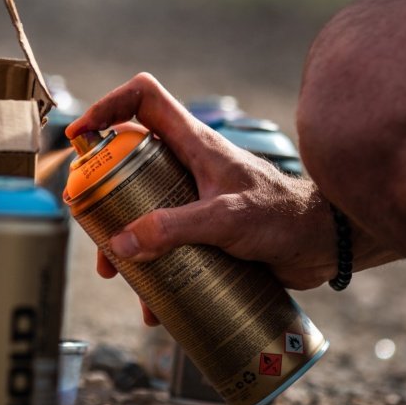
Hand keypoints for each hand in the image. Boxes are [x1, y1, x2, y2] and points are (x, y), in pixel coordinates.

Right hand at [66, 73, 346, 297]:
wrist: (323, 245)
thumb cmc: (284, 217)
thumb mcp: (225, 218)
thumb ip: (174, 228)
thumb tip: (121, 244)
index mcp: (194, 143)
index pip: (143, 99)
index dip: (107, 106)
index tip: (81, 134)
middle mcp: (189, 165)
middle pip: (128, 162)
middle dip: (103, 194)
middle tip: (92, 222)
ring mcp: (194, 198)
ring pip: (142, 208)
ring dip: (124, 240)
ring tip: (118, 274)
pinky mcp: (203, 230)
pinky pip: (165, 244)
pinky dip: (154, 271)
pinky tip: (154, 304)